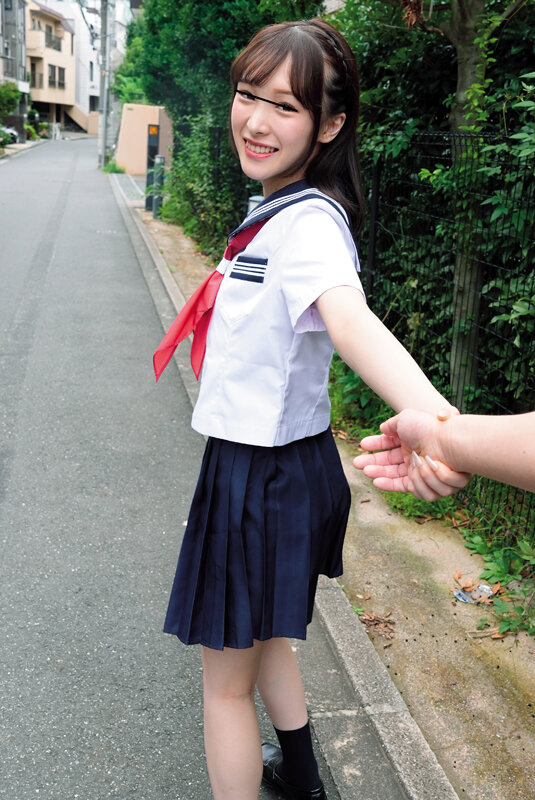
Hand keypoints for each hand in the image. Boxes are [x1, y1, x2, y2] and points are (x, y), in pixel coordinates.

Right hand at [353, 408, 469, 500]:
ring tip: (368, 470)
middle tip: (357, 464)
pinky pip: (407, 488)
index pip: (388, 445)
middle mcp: (414, 457)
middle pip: (389, 464)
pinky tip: (378, 480)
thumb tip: (382, 429)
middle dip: (372, 463)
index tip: (363, 445)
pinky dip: (391, 484)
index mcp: (409, 442)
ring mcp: (419, 471)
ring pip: (395, 476)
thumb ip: (391, 425)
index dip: (375, 446)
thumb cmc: (426, 428)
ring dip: (379, 473)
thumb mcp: (405, 419)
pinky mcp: (424, 484)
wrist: (445, 441)